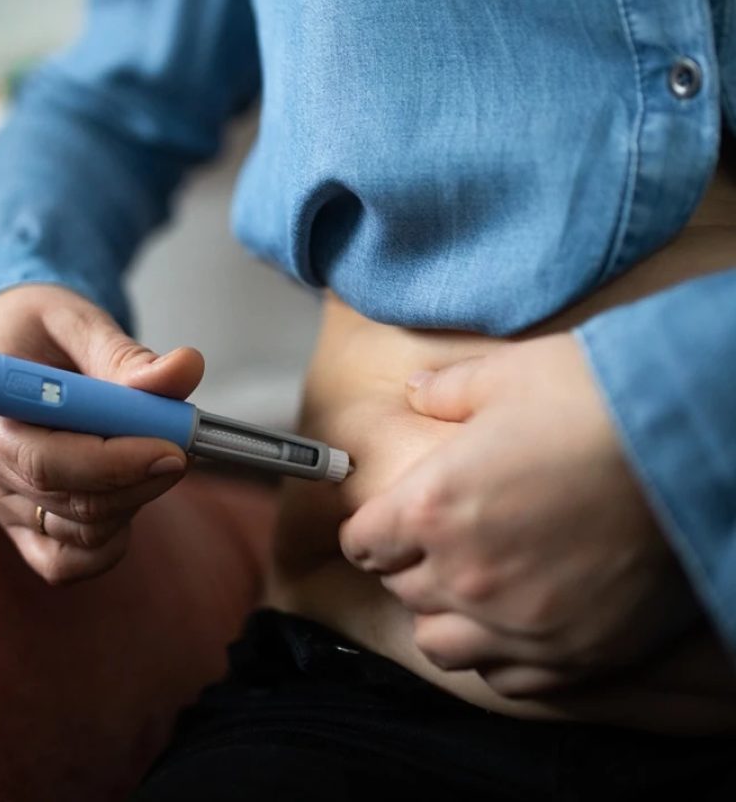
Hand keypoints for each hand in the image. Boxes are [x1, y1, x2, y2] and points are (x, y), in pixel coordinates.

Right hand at [0, 284, 203, 584]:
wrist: (9, 343)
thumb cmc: (38, 328)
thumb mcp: (77, 321)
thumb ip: (125, 353)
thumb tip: (184, 370)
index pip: (45, 461)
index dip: (114, 463)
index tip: (171, 447)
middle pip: (68, 502)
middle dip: (139, 480)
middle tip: (183, 445)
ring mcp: (1, 500)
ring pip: (77, 535)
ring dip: (131, 502)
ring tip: (153, 453)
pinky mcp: (20, 524)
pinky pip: (63, 562)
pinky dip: (107, 544)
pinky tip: (129, 497)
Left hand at [339, 333, 697, 696]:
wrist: (692, 446)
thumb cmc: (595, 403)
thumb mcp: (507, 376)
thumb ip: (448, 391)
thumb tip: (419, 390)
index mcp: (432, 507)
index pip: (364, 543)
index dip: (372, 530)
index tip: (385, 524)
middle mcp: (465, 575)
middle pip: (401, 590)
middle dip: (408, 566)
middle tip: (435, 545)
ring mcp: (519, 623)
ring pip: (441, 644)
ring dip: (442, 617)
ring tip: (466, 590)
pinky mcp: (575, 654)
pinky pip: (507, 680)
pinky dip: (495, 656)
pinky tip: (510, 626)